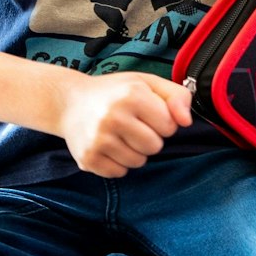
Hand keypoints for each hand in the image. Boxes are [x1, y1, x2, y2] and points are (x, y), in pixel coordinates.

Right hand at [54, 72, 194, 177]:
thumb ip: (177, 96)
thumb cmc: (115, 93)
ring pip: (138, 162)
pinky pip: (119, 172)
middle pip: (155, 147)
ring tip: (120, 135)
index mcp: (132, 95)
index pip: (170, 126)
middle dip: (149, 138)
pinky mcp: (88, 158)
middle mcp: (113, 117)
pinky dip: (118, 163)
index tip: (147, 114)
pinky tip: (108, 146)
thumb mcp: (147, 83)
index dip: (162, 122)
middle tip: (132, 125)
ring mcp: (98, 139)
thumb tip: (186, 121)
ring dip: (134, 152)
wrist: (69, 102)